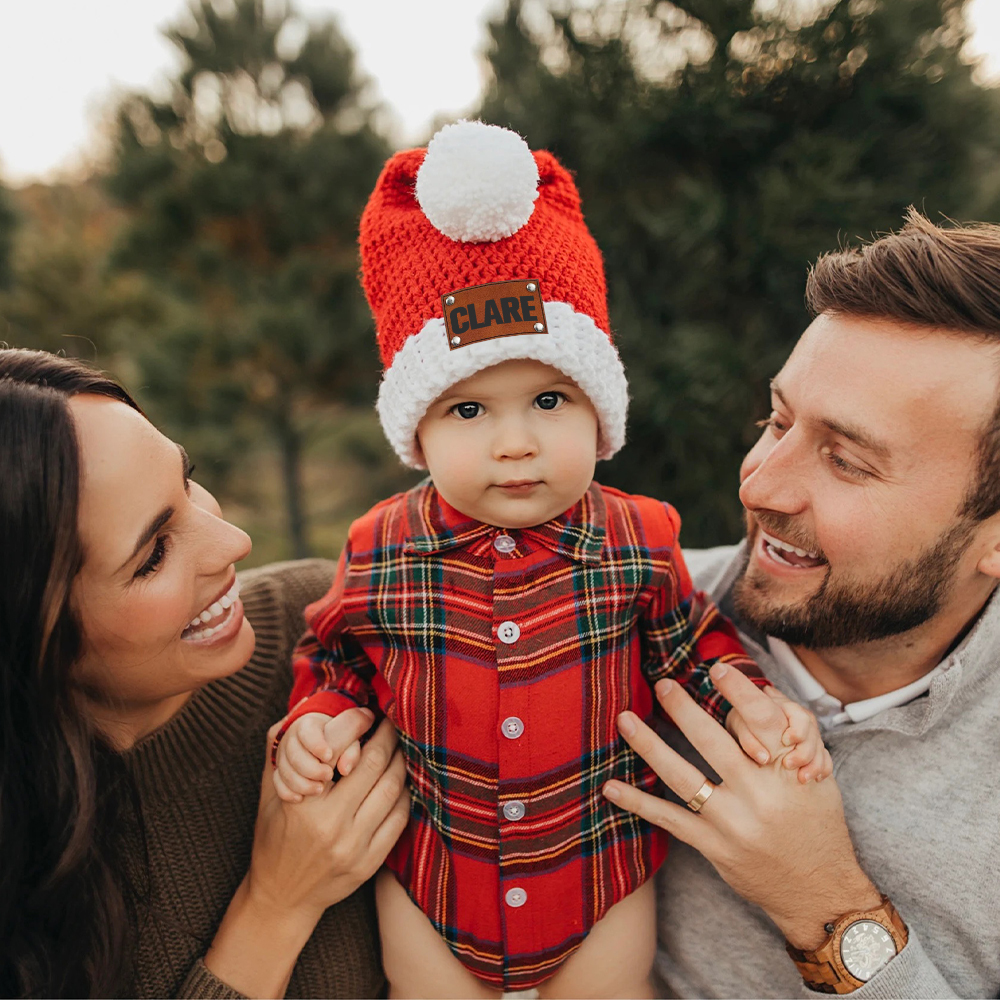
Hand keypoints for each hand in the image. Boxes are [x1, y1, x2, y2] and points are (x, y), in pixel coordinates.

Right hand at [251, 716, 409, 922]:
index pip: (342, 748)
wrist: (281, 898)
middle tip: (395, 720)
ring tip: (403, 746)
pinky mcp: (370, 864)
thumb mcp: (269, 793)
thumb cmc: (275, 836)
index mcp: (303, 802)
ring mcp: (353, 847)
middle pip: (374, 764)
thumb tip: (301, 708)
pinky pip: (399, 818)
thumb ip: (282, 751)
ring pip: (392, 789)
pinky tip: (403, 781)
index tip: (370, 712)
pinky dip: (405, 794)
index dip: (361, 724)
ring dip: (402, 761)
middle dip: (389, 736)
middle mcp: (330, 825)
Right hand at [273, 709, 370, 801]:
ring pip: (284, 769)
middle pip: (293, 753)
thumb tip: (345, 769)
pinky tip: (300, 798)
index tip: (329, 756)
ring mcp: (283, 756)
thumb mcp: (350, 741)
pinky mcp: (279, 772)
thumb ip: (351, 750)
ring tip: (319, 789)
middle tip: (328, 776)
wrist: (321, 747)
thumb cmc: (342, 742)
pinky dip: (287, 791)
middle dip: (310, 767)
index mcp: (310, 725)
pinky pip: (277, 783)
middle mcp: (292, 739)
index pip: (307, 731)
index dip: (316, 744)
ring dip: (301, 782)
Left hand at [604, 668, 879, 948]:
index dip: (739, 691)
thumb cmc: (815, 820)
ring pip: (684, 777)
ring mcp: (734, 823)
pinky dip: (637, 802)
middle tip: (662, 683)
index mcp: (791, 770)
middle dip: (683, 709)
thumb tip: (757, 689)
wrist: (820, 890)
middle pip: (714, 742)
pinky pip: (669, 819)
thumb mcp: (816, 773)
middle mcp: (762, 794)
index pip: (763, 721)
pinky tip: (610, 787)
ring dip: (649, 746)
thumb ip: (788, 734)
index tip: (715, 668)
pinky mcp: (714, 847)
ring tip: (625, 720)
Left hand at [726, 685, 832, 782]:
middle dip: (804, 751)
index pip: (799, 716)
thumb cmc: (744, 726)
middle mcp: (800, 721)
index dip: (797, 729)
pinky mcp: (813, 750)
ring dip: (814, 764)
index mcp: (785, 709)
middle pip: (813, 733)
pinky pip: (825, 759)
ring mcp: (808, 736)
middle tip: (788, 764)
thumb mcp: (742, 728)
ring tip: (802, 778)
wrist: (748, 734)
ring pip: (819, 748)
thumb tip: (763, 758)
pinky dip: (822, 769)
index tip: (786, 741)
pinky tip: (816, 779)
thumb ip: (749, 739)